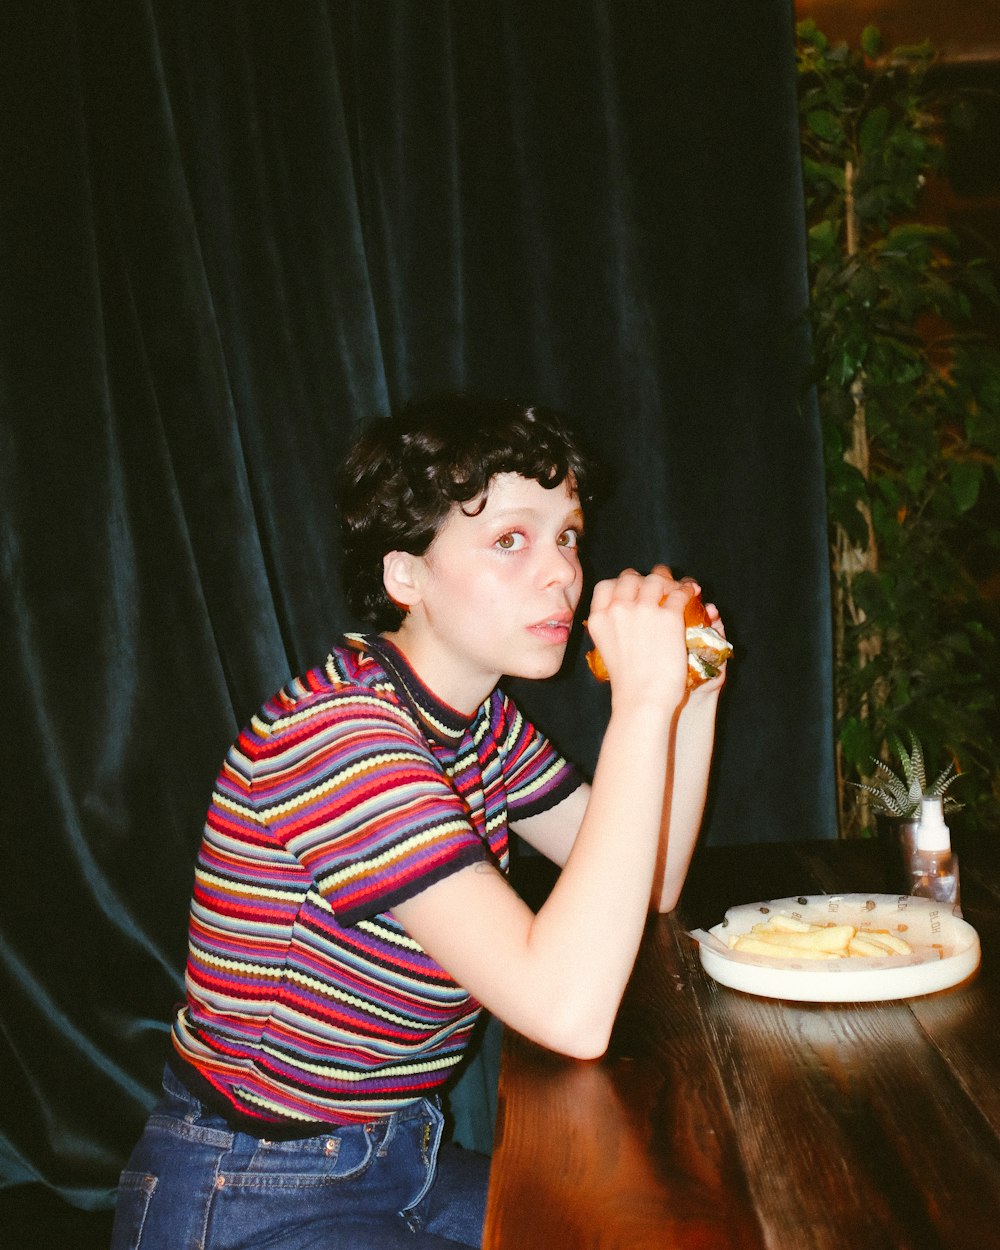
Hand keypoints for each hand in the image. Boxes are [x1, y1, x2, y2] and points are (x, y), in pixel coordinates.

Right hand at [585, 565, 695, 708]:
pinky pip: (680, 593)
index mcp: (598, 618)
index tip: (632, 589)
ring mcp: (643, 610)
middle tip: (658, 585)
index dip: (620, 584)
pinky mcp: (669, 616)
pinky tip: (692, 594)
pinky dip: (687, 591)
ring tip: (677, 588)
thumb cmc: (627, 683)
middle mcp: (618, 609)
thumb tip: (627, 614)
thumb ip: (612, 628)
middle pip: (630, 577)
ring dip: (668, 582)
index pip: (605, 585)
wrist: (642, 699)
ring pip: (656, 580)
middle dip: (644, 579)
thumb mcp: (606, 649)